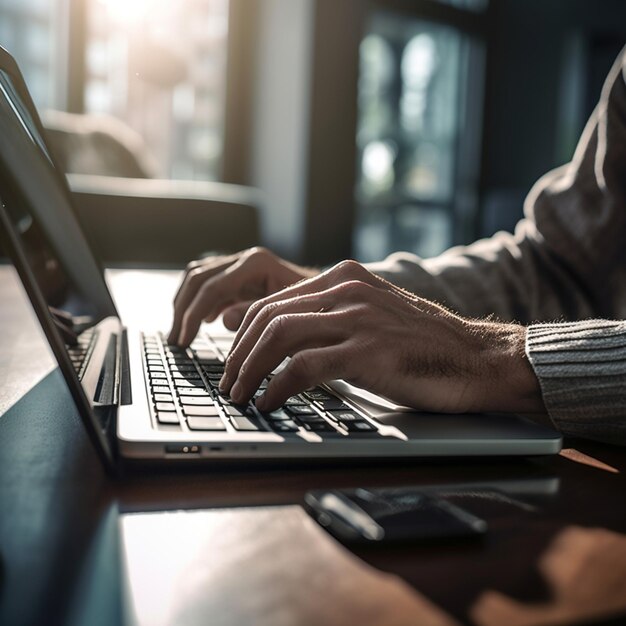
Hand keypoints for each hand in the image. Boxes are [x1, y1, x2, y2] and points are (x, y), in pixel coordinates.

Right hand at [168, 247, 317, 345]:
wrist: (338, 293)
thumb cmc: (321, 304)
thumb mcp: (294, 313)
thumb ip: (259, 315)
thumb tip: (226, 321)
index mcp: (256, 264)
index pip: (212, 288)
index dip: (193, 316)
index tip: (185, 341)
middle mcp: (246, 259)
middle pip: (197, 278)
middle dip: (183, 310)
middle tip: (178, 341)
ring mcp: (242, 264)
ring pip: (198, 277)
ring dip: (185, 304)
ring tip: (181, 334)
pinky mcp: (241, 276)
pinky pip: (209, 284)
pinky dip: (199, 302)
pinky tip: (200, 323)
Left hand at [219, 260, 542, 413]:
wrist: (480, 358)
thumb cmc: (426, 345)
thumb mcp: (373, 316)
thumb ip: (333, 318)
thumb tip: (287, 344)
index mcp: (344, 277)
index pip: (274, 301)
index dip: (244, 335)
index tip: (234, 363)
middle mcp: (347, 289)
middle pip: (267, 316)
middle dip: (238, 354)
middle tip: (228, 384)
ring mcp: (358, 317)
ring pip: (278, 335)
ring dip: (249, 370)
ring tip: (239, 396)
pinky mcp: (368, 350)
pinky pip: (304, 366)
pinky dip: (277, 387)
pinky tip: (270, 403)